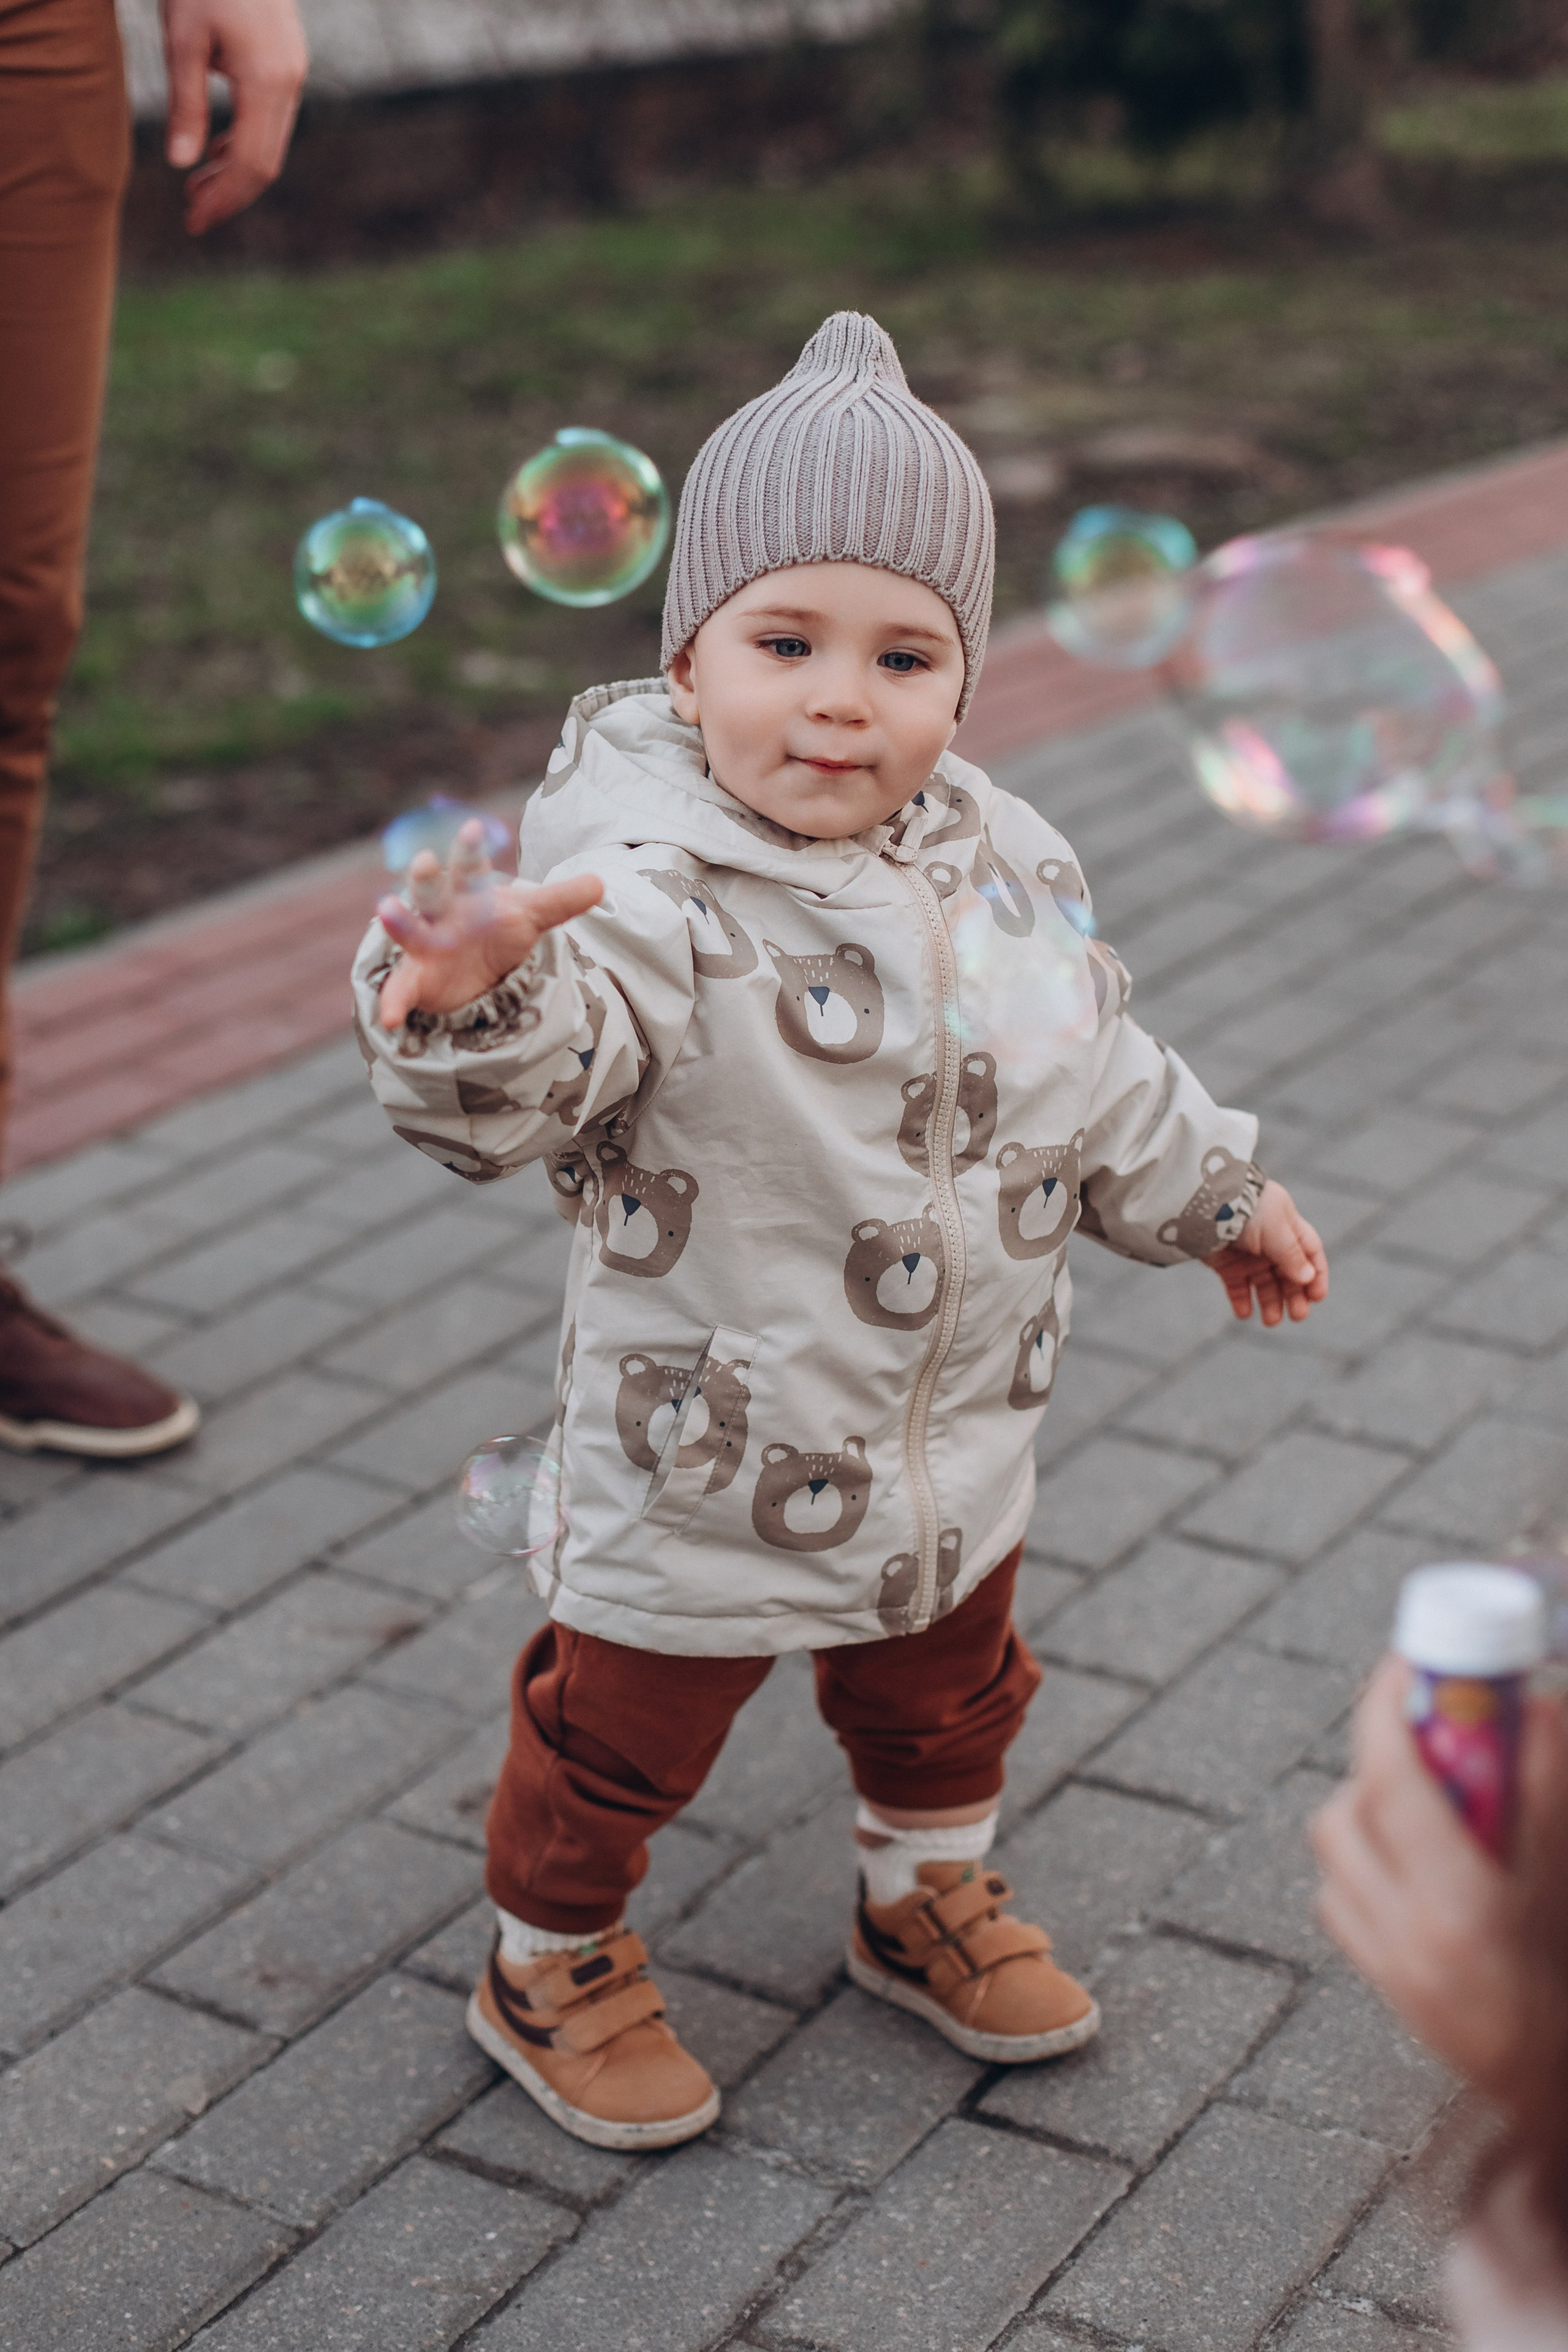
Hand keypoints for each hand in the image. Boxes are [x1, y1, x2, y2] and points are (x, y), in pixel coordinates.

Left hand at [161, 0, 307, 234]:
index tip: (193, 221)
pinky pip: (271, 120)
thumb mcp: (181, 39)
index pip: (251, 164)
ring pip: (271, 144)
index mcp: (268, 82)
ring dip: (235, 171)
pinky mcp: (287, 62)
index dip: (224, 200)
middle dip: (230, 195)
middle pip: (266, 163)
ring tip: (197, 186)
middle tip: (192, 214)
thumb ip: (185, 105)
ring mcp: (293, 72)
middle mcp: (290, 83)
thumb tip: (182, 164)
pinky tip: (215, 151)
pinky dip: (244, 143)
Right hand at [376, 821, 602, 1029]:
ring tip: (386, 912)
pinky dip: (393, 1003)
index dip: (470, 849)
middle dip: (426, 876)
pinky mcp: (415, 980)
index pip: (469, 866)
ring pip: (408, 931)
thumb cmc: (496, 930)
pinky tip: (388, 1019)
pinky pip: (399, 990)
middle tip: (423, 859)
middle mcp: (440, 912)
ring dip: (398, 922)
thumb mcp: (532, 917)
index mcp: (467, 892)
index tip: (473, 828)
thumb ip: (561, 900)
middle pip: (431, 889)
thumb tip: (602, 882)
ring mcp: (423, 945)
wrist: (472, 970)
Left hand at [1207, 1177, 1326, 1326]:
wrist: (1204, 1203)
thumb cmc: (1245, 1209)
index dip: (1316, 1276)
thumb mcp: (1275, 1229)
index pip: (1309, 1254)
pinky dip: (1241, 1302)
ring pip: (1264, 1285)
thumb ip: (1291, 1254)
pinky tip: (1244, 1315)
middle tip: (1298, 1316)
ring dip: (1270, 1303)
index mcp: (1288, 1228)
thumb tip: (1308, 1278)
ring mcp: (1248, 1254)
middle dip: (1294, 1296)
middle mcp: (1270, 1242)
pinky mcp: (1226, 1264)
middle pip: (1289, 1275)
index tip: (1317, 1297)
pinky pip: (1237, 1287)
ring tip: (1271, 1321)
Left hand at [1310, 1654, 1567, 2099]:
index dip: (1389, 1708)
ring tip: (1429, 1801)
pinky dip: (1361, 1863)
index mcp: (1459, 1902)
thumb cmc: (1565, 1977)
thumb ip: (1545, 1789)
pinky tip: (1411, 1861)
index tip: (1402, 1665)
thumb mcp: (1563, 1876)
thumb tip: (1537, 1706)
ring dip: (1370, 1809)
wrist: (1557, 2090)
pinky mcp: (1378, 1979)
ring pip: (1336, 1848)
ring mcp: (1384, 1959)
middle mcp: (1404, 1930)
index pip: (1392, 1778)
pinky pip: (1338, 1895)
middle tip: (1427, 1729)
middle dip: (1384, 1757)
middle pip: (1353, 1807)